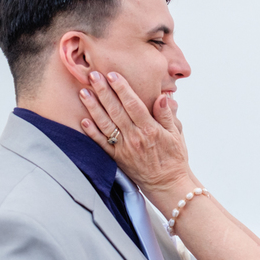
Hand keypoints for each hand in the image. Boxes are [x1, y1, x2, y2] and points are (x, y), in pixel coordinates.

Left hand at [78, 71, 192, 195]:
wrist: (168, 185)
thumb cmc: (174, 158)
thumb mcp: (176, 135)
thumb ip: (167, 115)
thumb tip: (163, 97)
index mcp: (150, 130)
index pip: (134, 105)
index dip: (122, 89)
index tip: (113, 74)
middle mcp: (135, 138)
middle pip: (116, 110)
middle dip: (104, 91)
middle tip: (93, 75)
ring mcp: (124, 148)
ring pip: (105, 124)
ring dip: (93, 107)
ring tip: (83, 92)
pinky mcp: (117, 158)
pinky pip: (102, 144)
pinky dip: (92, 132)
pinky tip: (83, 119)